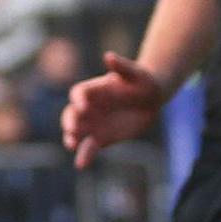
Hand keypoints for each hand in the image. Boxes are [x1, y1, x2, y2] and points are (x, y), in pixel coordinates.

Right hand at [62, 53, 166, 168]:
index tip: (83, 106)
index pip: (79, 93)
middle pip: (72, 113)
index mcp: (94, 89)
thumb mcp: (136, 73)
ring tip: (71, 144)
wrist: (150, 99)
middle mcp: (89, 107)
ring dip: (71, 137)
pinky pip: (88, 147)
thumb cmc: (142, 81)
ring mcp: (93, 123)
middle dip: (70, 120)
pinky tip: (81, 165)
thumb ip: (122, 66)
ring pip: (76, 131)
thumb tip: (108, 56)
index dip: (78, 99)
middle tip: (73, 128)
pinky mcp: (100, 138)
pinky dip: (83, 156)